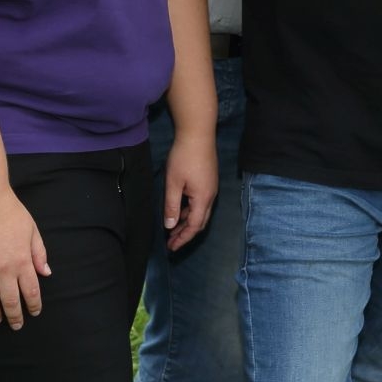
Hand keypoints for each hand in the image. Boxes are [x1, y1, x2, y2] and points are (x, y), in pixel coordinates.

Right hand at [0, 188, 51, 327]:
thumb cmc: (10, 212)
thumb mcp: (32, 230)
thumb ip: (39, 253)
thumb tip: (46, 273)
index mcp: (22, 261)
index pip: (31, 291)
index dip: (34, 305)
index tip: (34, 313)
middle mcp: (4, 269)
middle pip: (11, 301)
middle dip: (15, 317)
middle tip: (16, 325)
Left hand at [163, 128, 218, 251]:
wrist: (198, 133)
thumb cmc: (183, 158)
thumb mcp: (173, 183)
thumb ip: (172, 206)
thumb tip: (170, 226)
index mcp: (203, 199)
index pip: (194, 226)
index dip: (183, 238)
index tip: (171, 248)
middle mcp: (211, 196)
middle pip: (200, 222)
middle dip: (186, 234)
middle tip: (172, 242)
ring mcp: (211, 188)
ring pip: (201, 212)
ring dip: (188, 222)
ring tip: (173, 228)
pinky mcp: (209, 180)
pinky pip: (201, 203)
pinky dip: (190, 211)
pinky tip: (181, 209)